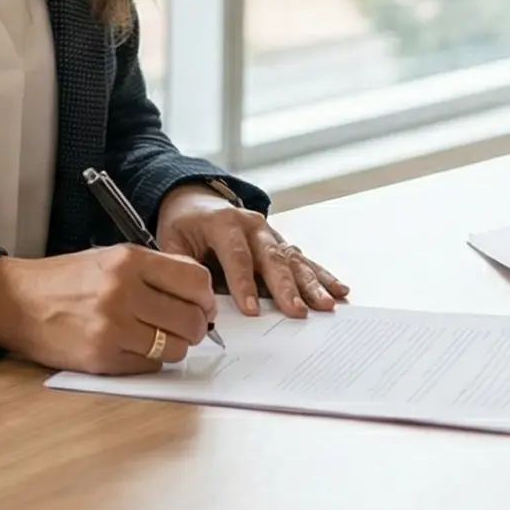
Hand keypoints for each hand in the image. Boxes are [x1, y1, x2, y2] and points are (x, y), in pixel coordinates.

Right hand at [0, 243, 214, 375]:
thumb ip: (155, 270)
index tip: (203, 306)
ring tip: (155, 338)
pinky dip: (148, 361)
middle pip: (190, 319)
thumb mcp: (111, 258)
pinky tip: (131, 348)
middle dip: (195, 327)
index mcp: (129, 260)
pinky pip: (149, 366)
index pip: (196, 282)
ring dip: (173, 347)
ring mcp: (112, 328)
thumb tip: (200, 294)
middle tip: (185, 327)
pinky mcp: (102, 358)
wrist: (17, 301)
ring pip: (175, 348)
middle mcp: (122, 292)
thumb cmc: (66, 280)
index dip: (206, 299)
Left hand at [156, 184, 348, 317]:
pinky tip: (338, 289)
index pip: (236, 255)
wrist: (195, 199)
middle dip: (285, 287)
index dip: (244, 283)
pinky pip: (303, 260)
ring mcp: (270, 233)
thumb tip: (197, 304)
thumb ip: (183, 269)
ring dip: (311, 284)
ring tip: (326, 305)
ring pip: (293, 260)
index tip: (252, 310)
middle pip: (271, 258)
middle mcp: (252, 225)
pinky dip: (321, 276)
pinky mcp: (280, 243)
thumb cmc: (183, 225)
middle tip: (296, 311)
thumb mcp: (171, 242)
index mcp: (222, 222)